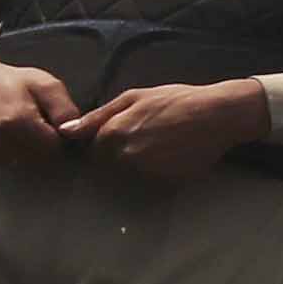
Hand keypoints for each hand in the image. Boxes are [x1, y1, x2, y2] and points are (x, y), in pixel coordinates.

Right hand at [0, 50, 81, 166]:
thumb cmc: (10, 81)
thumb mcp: (45, 84)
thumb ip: (65, 109)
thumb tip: (74, 133)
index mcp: (17, 120)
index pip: (54, 150)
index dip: (60, 141)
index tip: (56, 129)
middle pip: (38, 161)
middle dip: (44, 147)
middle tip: (38, 127)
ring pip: (20, 165)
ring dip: (26, 152)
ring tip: (20, 129)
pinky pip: (1, 164)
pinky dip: (8, 154)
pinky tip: (4, 136)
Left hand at [66, 79, 271, 181]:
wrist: (217, 114)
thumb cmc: (175, 100)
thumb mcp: (134, 97)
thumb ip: (98, 116)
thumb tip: (65, 133)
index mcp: (111, 133)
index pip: (92, 152)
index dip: (104, 146)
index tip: (123, 139)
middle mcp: (123, 156)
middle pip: (109, 167)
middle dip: (120, 158)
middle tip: (148, 142)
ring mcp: (144, 173)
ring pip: (129, 179)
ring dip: (139, 169)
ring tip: (162, 149)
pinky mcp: (164, 185)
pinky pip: (151, 186)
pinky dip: (158, 176)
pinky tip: (173, 158)